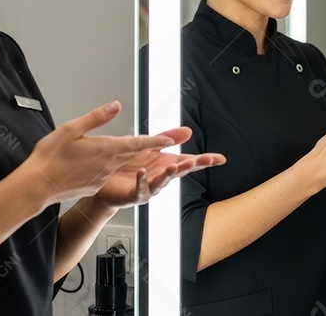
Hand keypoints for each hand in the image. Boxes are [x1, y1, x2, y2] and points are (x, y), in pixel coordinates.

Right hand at [20, 101, 181, 206]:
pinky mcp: (95, 185)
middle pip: (135, 153)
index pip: (137, 143)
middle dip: (154, 147)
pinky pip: (107, 172)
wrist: (37, 186)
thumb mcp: (71, 129)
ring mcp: (102, 177)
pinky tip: (98, 162)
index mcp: (105, 149)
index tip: (172, 139)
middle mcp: (108, 165)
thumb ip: (96, 118)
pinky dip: (110, 165)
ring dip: (130, 157)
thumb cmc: (50, 157)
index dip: (156, 140)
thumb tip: (115, 106)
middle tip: (171, 141)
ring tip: (131, 150)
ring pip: (121, 162)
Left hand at [92, 126, 226, 208]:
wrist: (105, 182)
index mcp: (165, 164)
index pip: (189, 161)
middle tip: (201, 161)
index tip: (220, 159)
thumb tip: (189, 131)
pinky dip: (142, 181)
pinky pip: (139, 188)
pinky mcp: (134, 194)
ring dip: (169, 175)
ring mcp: (149, 187)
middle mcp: (160, 176)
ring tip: (174, 167)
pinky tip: (142, 173)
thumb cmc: (129, 165)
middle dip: (191, 166)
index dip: (204, 160)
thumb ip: (169, 138)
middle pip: (179, 171)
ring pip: (162, 182)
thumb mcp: (151, 147)